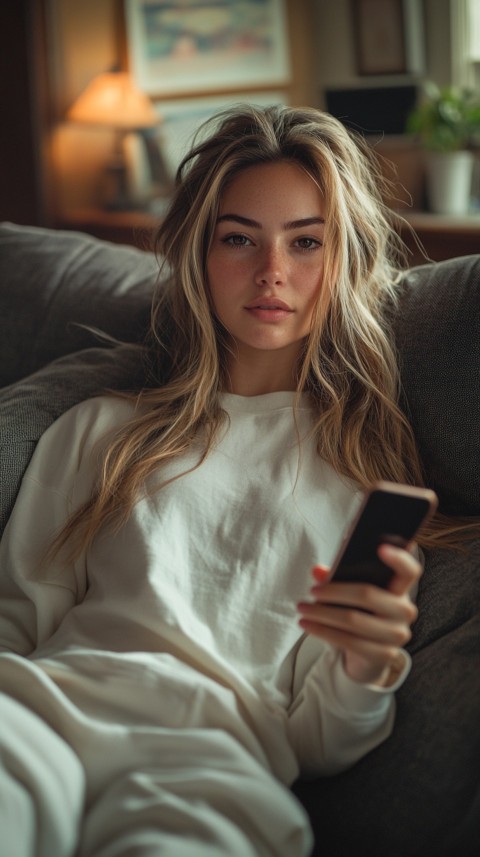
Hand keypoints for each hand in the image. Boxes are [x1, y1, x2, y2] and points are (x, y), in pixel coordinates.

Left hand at [297, 544, 421, 685]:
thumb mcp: (352, 594)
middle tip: (312, 591)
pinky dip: (323, 631)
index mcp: (400, 590)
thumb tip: (318, 571)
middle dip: (334, 592)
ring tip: (302, 609)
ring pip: (354, 620)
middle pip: (368, 594)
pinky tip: (307, 625)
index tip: (379, 547)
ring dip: (322, 613)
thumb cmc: (361, 614)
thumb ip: (338, 578)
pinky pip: (349, 641)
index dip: (399, 558)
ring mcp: (396, 635)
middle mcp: (404, 611)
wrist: (368, 654)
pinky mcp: (383, 655)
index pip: (409, 571)